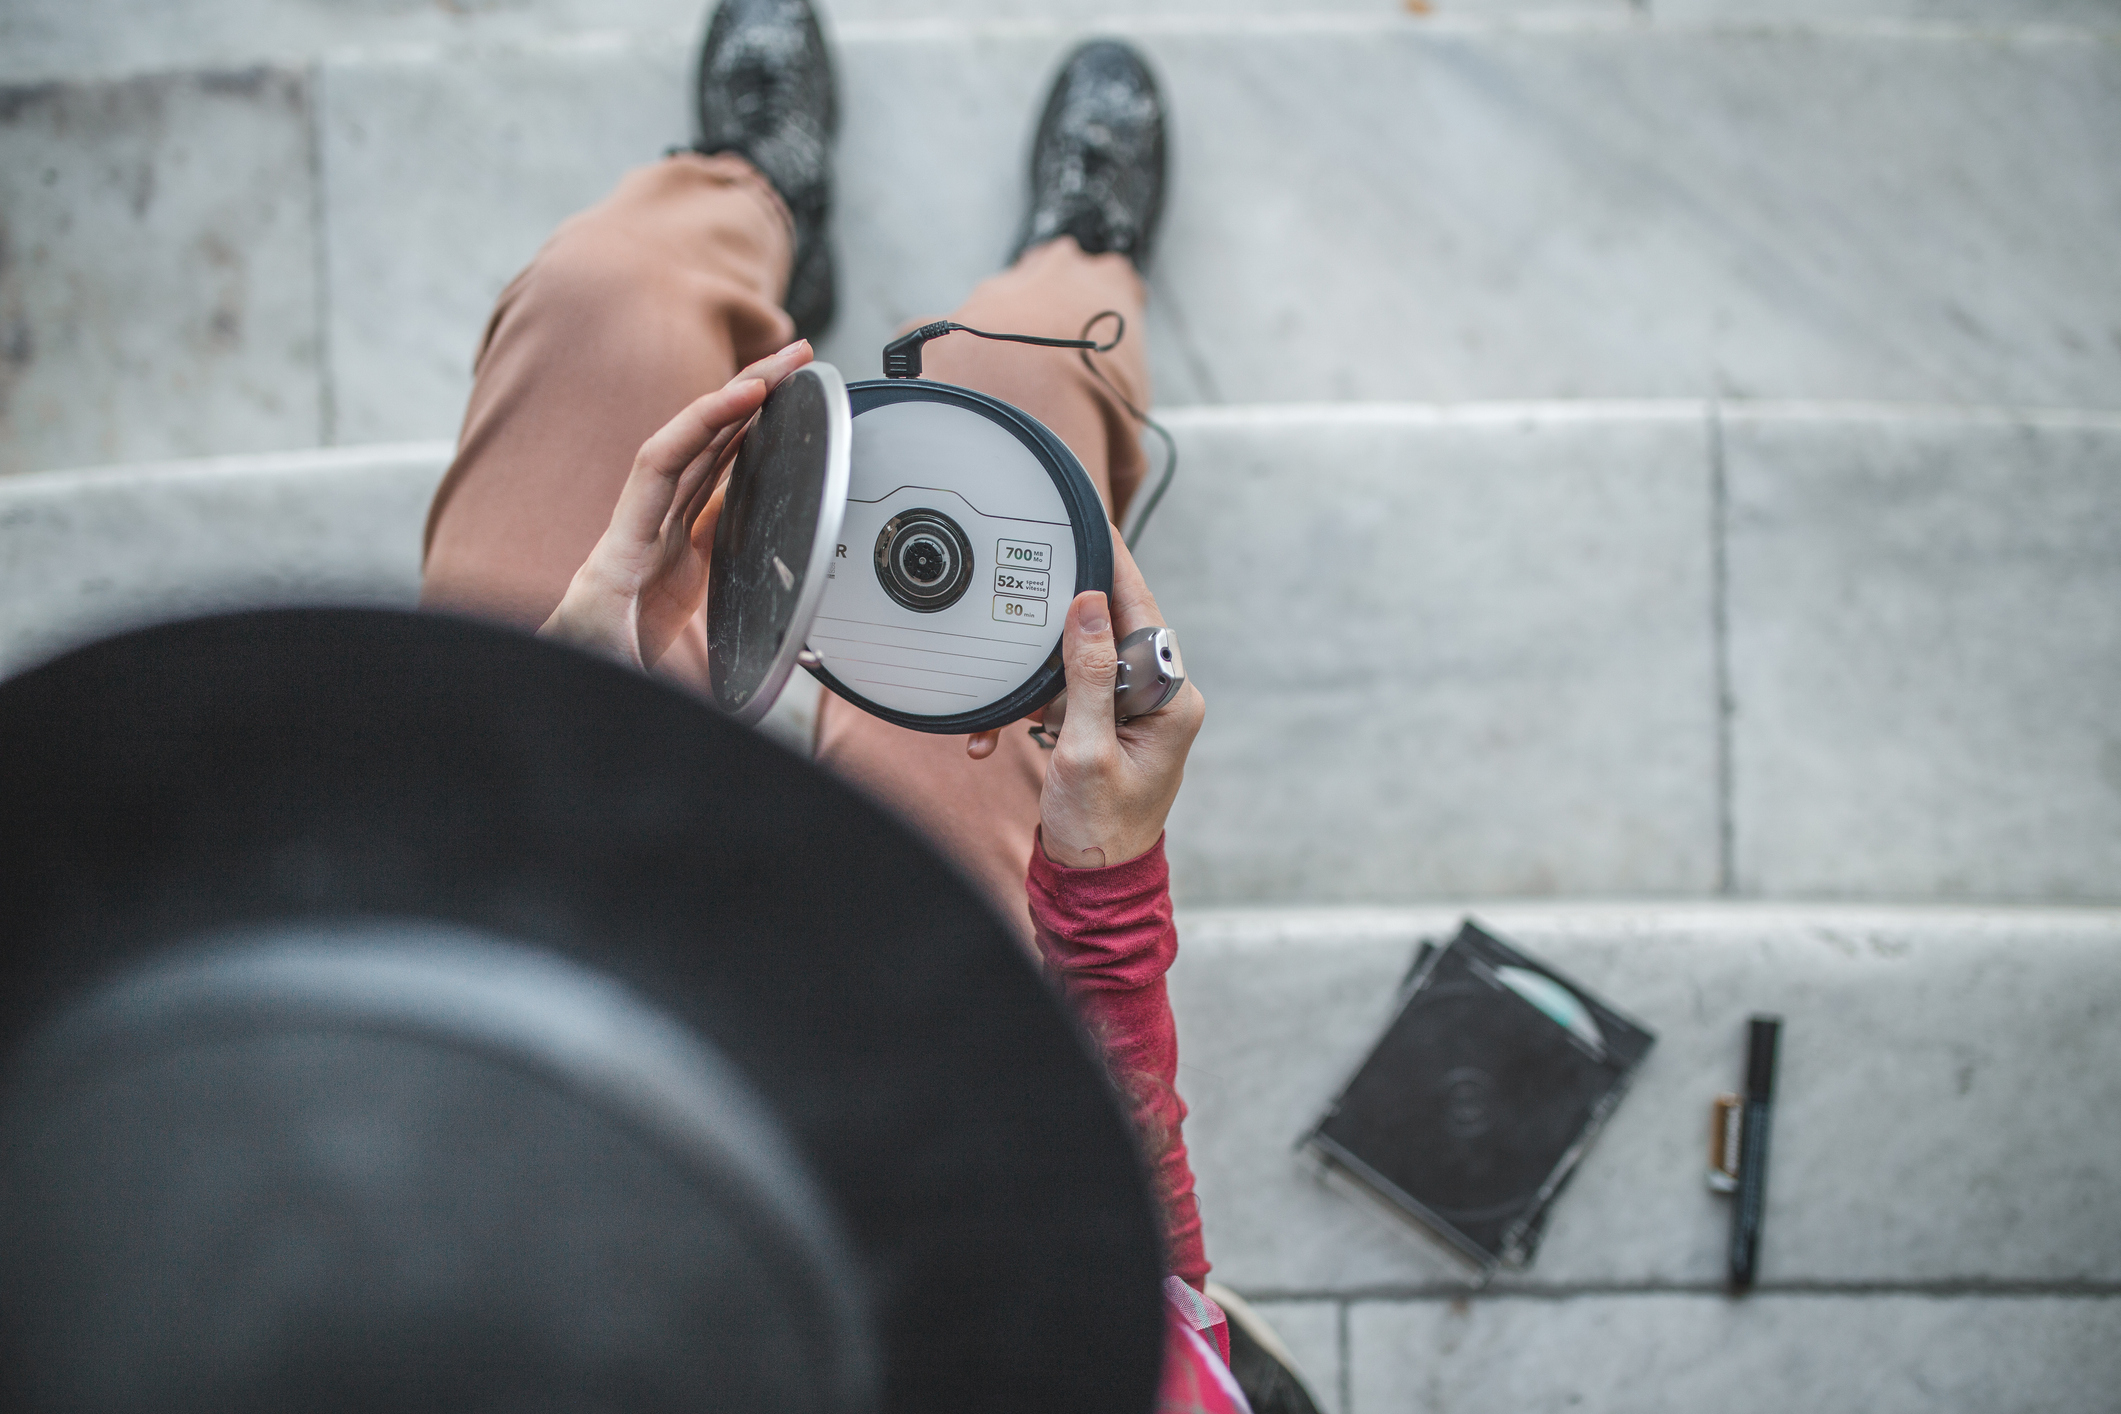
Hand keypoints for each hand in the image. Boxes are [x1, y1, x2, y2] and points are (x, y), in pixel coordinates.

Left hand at [539, 339, 814, 669]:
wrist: (558, 698)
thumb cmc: (581, 682)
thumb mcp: (618, 681)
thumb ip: (669, 684)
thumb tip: (734, 696)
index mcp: (623, 554)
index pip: (665, 461)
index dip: (709, 419)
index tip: (755, 390)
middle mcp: (641, 536)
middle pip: (693, 444)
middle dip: (743, 393)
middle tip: (792, 357)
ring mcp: (660, 547)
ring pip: (705, 463)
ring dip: (747, 418)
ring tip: (790, 380)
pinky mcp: (675, 566)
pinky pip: (712, 502)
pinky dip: (741, 466)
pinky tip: (768, 445)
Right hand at [973, 528, 1204, 868]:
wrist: (1091, 884)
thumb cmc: (1099, 829)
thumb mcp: (1086, 750)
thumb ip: (1088, 676)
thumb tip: (1089, 607)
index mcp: (1172, 701)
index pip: (1143, 616)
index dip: (1115, 571)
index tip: (1095, 527)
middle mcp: (1159, 700)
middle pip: (1107, 632)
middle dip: (1055, 633)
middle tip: (1022, 605)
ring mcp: (1133, 713)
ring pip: (1078, 664)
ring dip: (1034, 684)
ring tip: (1004, 709)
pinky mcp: (1106, 727)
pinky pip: (1066, 696)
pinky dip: (1031, 709)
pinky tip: (999, 733)